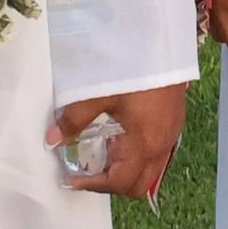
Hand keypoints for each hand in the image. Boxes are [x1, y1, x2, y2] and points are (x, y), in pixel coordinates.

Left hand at [48, 82, 189, 198]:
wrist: (165, 42)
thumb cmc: (134, 69)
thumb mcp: (100, 93)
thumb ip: (75, 119)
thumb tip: (53, 139)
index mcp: (144, 145)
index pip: (118, 183)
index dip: (93, 185)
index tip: (73, 178)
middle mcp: (161, 147)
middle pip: (137, 186)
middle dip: (112, 185)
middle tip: (89, 170)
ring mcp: (171, 136)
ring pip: (150, 172)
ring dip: (127, 171)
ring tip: (106, 152)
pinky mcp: (174, 123)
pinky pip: (157, 155)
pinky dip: (138, 157)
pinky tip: (124, 135)